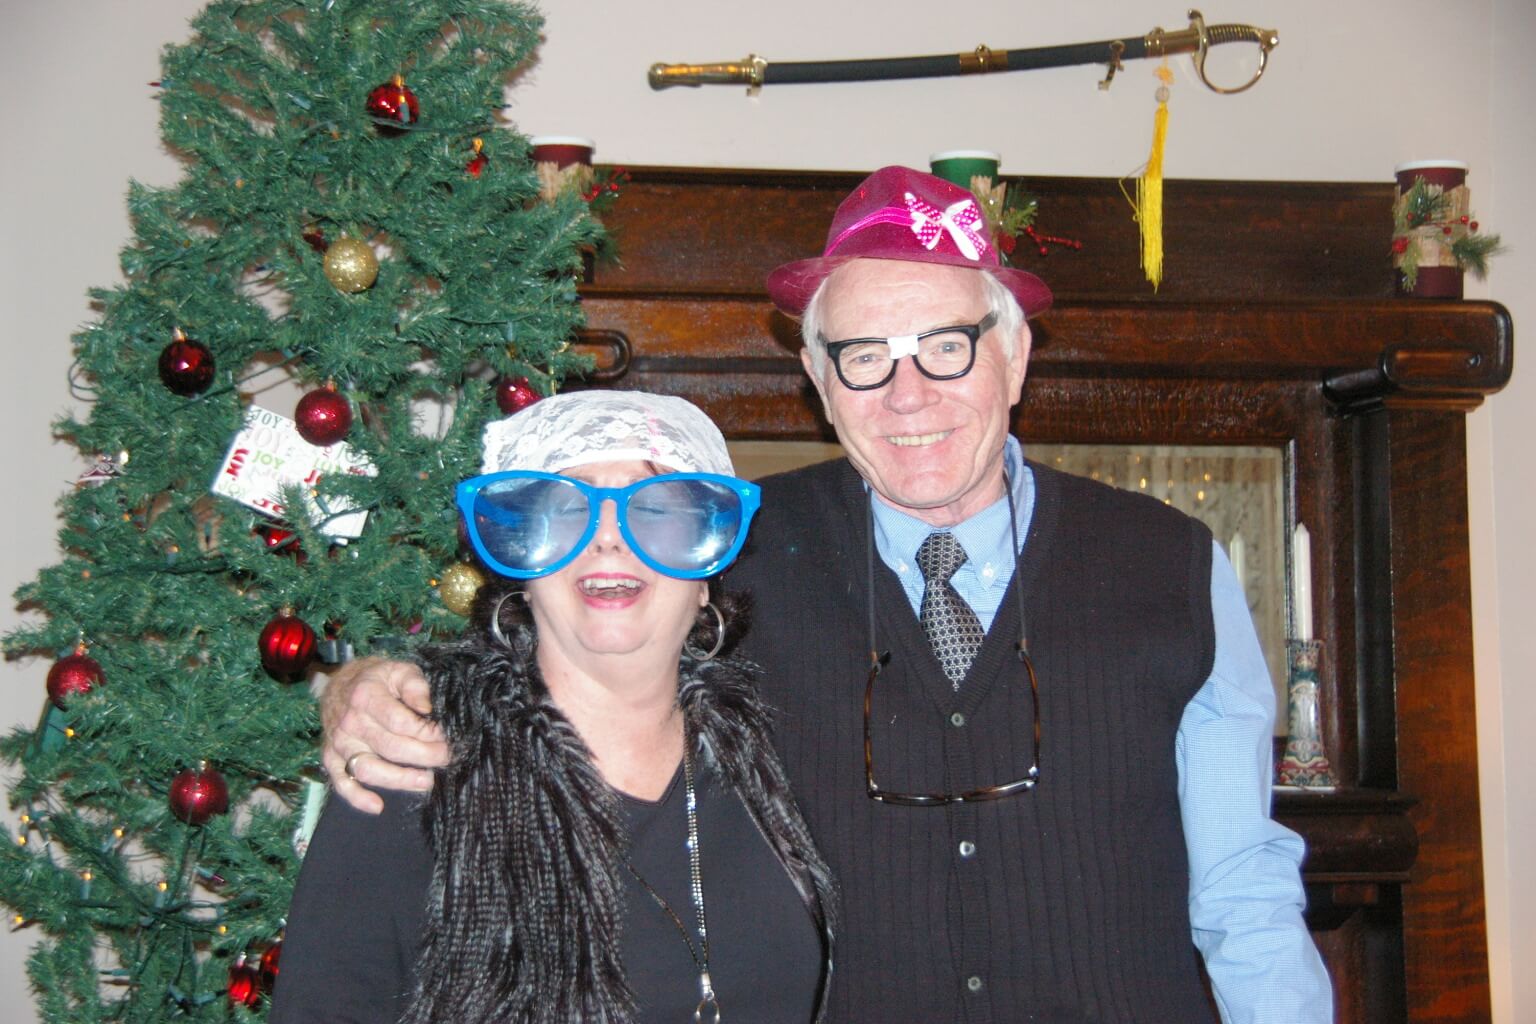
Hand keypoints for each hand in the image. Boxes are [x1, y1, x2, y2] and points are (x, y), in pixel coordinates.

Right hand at [319, 656, 447, 813]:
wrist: (339, 683)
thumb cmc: (376, 678)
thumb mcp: (399, 669)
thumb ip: (415, 686)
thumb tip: (427, 708)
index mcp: (366, 697)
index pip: (401, 723)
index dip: (427, 733)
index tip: (447, 737)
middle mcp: (349, 722)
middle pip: (390, 748)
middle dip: (424, 756)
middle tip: (447, 758)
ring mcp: (339, 743)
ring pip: (368, 769)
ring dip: (400, 780)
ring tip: (427, 781)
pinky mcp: (331, 758)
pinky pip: (342, 782)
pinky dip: (357, 797)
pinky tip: (378, 806)